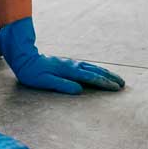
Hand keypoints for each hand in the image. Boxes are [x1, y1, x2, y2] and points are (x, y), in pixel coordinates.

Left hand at [0, 16, 123, 94]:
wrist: (24, 58)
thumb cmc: (32, 73)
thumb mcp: (44, 81)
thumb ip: (62, 85)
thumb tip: (79, 90)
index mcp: (68, 71)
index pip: (90, 78)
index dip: (104, 83)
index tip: (115, 88)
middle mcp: (72, 65)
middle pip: (96, 71)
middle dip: (110, 78)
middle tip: (122, 84)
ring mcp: (71, 63)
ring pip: (93, 67)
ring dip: (106, 73)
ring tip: (116, 78)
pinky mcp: (68, 63)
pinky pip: (87, 66)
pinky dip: (97, 69)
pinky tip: (100, 72)